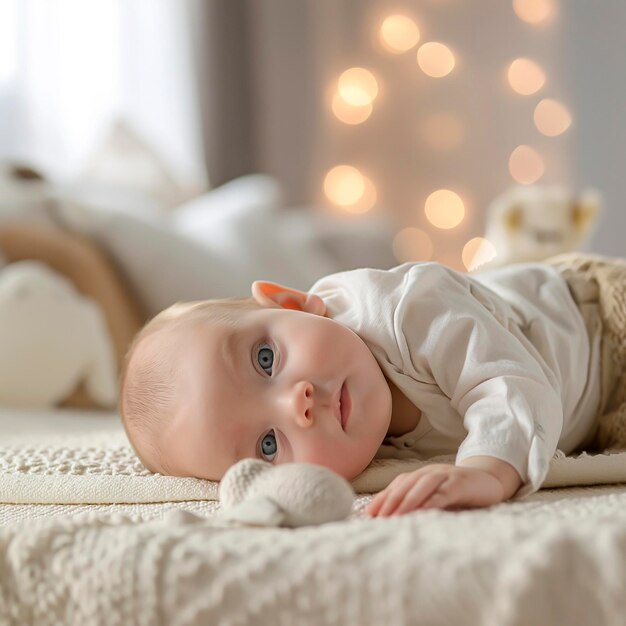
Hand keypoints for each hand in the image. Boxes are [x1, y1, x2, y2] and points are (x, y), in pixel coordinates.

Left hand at [365, 464, 506, 516]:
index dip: (381, 498)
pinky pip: (443, 493)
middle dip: (389, 502)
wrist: (490, 479)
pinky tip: (422, 513)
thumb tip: (393, 519)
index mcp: (421, 475)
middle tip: (378, 519)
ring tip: (394, 517)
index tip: (368, 515)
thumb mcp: (436, 495)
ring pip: (421, 486)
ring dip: (406, 501)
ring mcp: (445, 476)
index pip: (397, 485)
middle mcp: (430, 473)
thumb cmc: (459, 491)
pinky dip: (431, 502)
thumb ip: (419, 502)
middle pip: (405, 484)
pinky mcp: (459, 484)